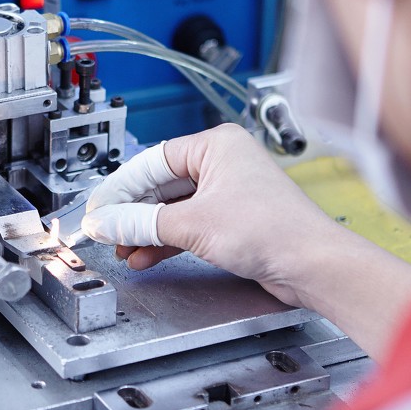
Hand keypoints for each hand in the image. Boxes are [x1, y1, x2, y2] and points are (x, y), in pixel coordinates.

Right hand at [82, 123, 341, 308]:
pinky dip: (166, 240)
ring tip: (122, 248)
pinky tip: (145, 255)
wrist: (312, 264)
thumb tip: (106, 222)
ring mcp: (228, 192)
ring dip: (146, 230)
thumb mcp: (192, 224)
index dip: (119, 189)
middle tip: (105, 231)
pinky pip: (187, 224)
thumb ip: (140, 224)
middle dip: (131, 213)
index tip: (98, 210)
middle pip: (160, 186)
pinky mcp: (232, 220)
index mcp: (216, 145)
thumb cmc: (274, 230)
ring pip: (172, 208)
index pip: (151, 162)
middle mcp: (222, 163)